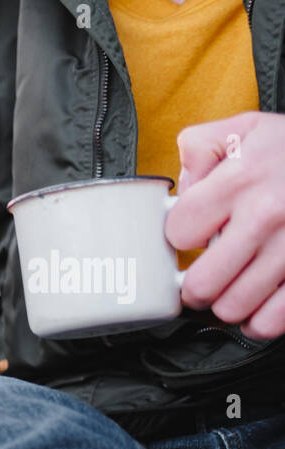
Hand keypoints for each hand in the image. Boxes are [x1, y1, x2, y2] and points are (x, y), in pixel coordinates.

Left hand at [167, 111, 284, 338]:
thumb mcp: (247, 127)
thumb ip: (199, 148)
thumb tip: (182, 188)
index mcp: (242, 179)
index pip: (178, 232)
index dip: (182, 235)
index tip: (195, 232)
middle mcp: (268, 215)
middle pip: (201, 284)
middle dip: (195, 284)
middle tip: (204, 274)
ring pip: (232, 308)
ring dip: (226, 302)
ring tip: (233, 286)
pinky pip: (272, 321)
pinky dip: (258, 321)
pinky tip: (258, 304)